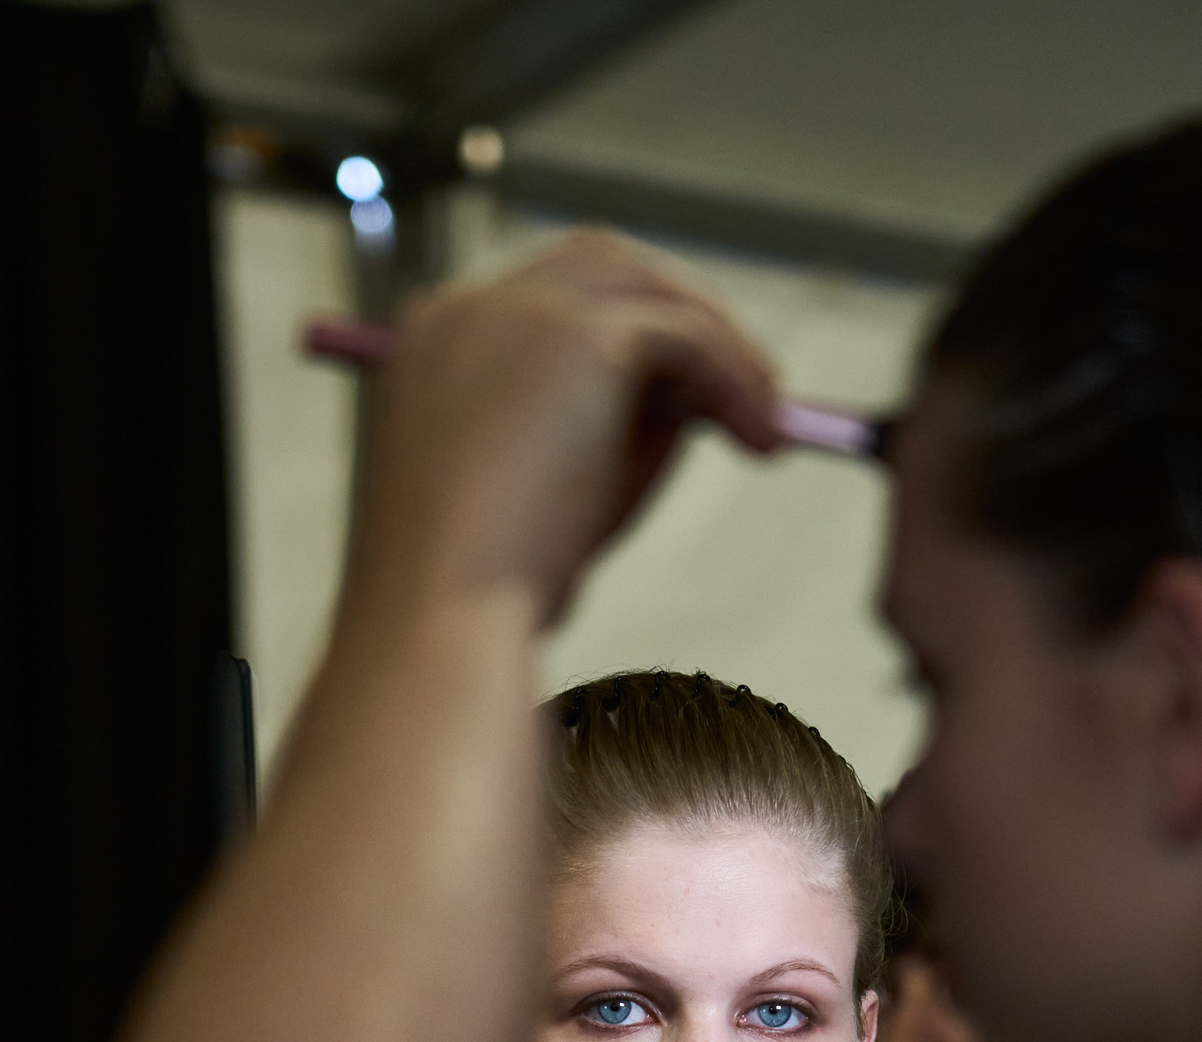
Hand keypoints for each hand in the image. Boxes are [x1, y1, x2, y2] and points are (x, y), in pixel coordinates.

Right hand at [348, 229, 779, 628]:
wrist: (446, 613)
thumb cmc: (486, 588)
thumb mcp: (547, 493)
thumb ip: (605, 431)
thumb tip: (694, 400)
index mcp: (437, 345)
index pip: (547, 305)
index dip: (623, 340)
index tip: (682, 398)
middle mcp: (471, 308)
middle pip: (600, 269)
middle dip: (676, 319)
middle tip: (740, 392)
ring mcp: (521, 310)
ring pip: (647, 290)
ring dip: (717, 344)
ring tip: (764, 420)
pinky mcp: (580, 335)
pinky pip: (685, 335)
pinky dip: (734, 377)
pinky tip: (761, 436)